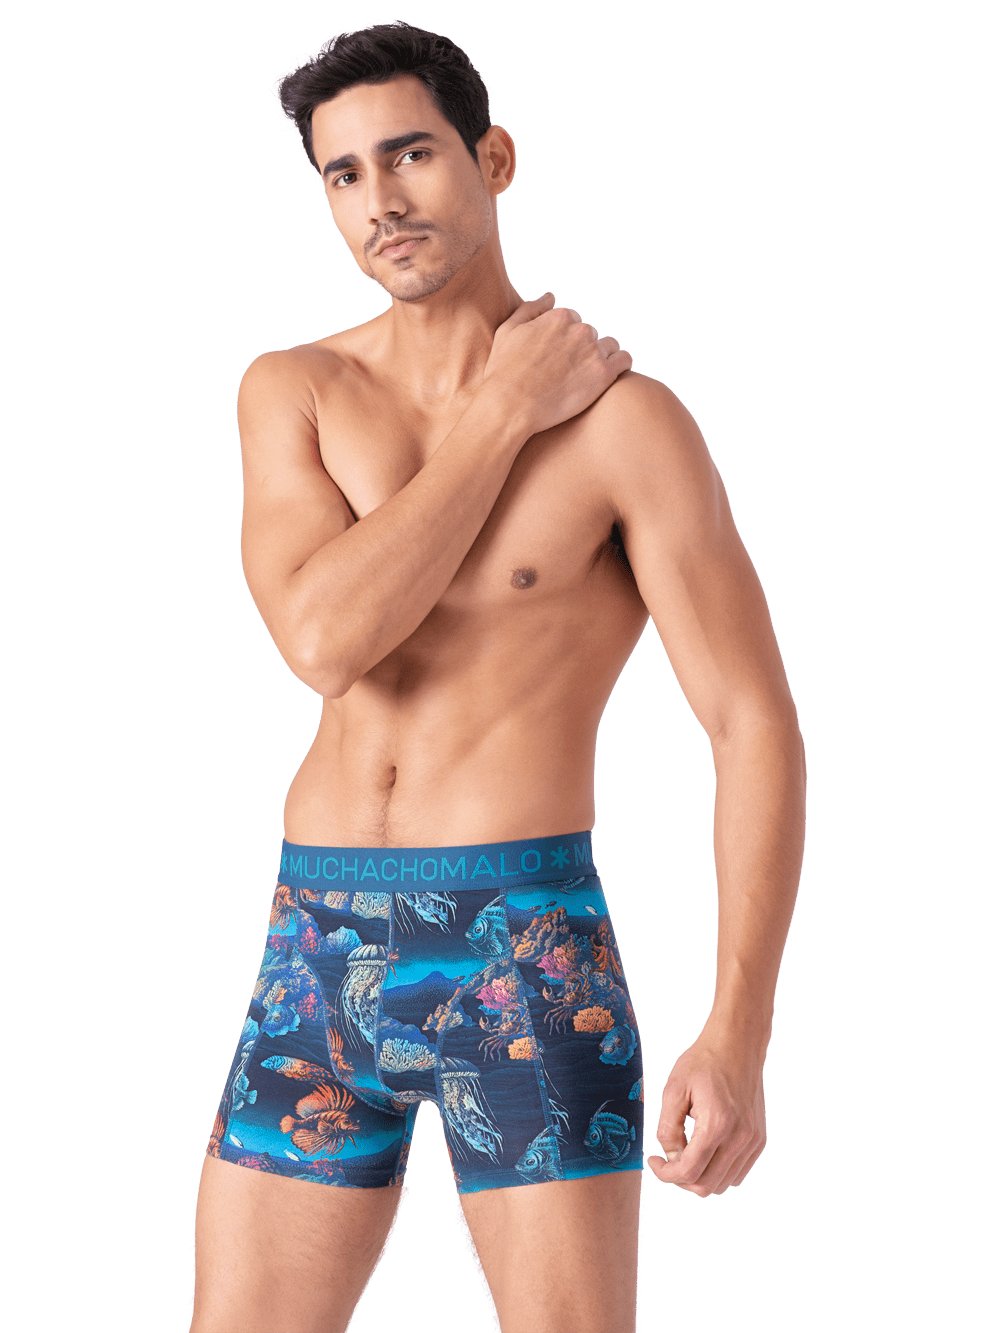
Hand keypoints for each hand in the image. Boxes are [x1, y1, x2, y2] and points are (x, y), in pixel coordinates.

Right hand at [482, 292, 632, 436]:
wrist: (511, 405)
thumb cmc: (504, 370)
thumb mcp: (508, 330)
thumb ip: (532, 308)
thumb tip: (551, 296)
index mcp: (560, 316)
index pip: (572, 320)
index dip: (564, 338)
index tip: (557, 355)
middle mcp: (580, 329)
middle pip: (590, 333)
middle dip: (581, 348)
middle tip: (566, 370)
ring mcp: (594, 352)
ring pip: (609, 346)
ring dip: (601, 356)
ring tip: (586, 374)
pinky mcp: (604, 375)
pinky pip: (625, 360)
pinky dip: (621, 364)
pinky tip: (610, 373)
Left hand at [646, 1033, 766, 1196]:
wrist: (737, 1045)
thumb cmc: (703, 1062)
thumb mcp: (674, 1089)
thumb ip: (667, 1128)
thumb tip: (670, 1157)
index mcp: (717, 1125)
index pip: (689, 1172)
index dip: (665, 1174)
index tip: (654, 1161)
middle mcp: (740, 1139)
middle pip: (706, 1186)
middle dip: (681, 1179)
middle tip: (668, 1159)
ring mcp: (753, 1142)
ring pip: (723, 1184)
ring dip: (700, 1177)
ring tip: (687, 1151)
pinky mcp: (759, 1141)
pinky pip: (736, 1173)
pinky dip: (718, 1171)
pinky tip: (705, 1149)